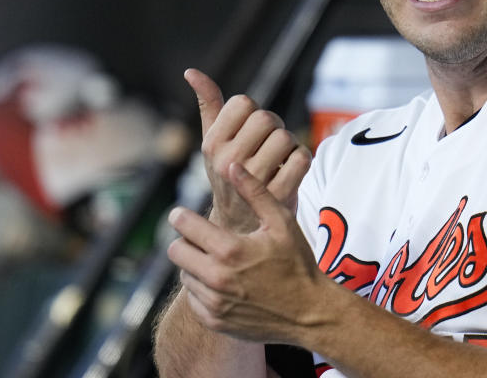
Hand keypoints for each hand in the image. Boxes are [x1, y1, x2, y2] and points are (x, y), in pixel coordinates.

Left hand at [167, 161, 327, 342]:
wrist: (310, 312)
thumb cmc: (298, 262)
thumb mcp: (282, 222)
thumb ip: (255, 192)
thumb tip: (233, 166)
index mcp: (231, 250)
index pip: (185, 227)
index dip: (180, 216)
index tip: (179, 214)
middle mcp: (217, 278)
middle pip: (176, 252)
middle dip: (185, 241)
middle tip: (199, 238)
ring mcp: (215, 303)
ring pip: (184, 276)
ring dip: (194, 265)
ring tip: (217, 260)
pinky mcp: (215, 321)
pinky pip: (193, 299)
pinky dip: (202, 289)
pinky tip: (223, 283)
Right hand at [184, 68, 310, 231]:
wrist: (239, 226)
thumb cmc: (229, 175)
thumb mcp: (214, 142)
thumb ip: (207, 105)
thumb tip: (191, 72)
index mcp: (212, 144)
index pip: (243, 103)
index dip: (253, 113)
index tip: (250, 132)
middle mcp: (228, 161)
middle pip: (267, 119)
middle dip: (274, 128)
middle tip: (268, 146)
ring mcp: (253, 180)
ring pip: (285, 138)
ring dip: (288, 146)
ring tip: (277, 160)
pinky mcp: (278, 195)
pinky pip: (302, 158)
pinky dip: (301, 161)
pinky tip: (289, 171)